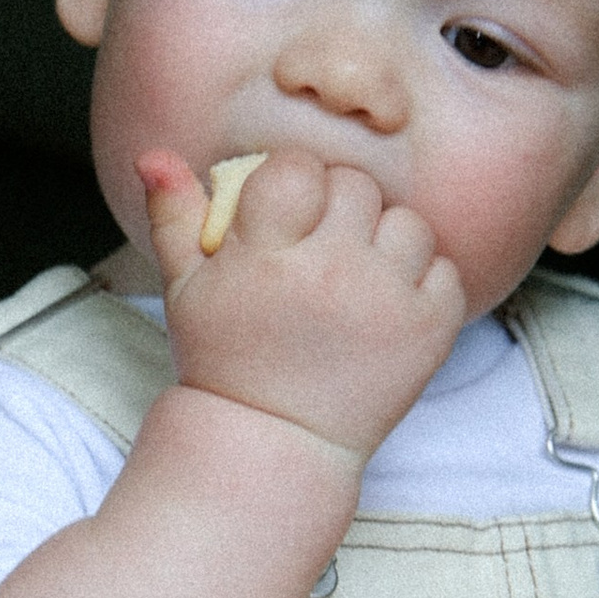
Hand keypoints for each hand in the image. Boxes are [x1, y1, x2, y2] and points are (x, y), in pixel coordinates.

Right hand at [139, 144, 465, 465]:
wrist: (275, 441)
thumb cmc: (227, 359)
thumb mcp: (185, 289)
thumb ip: (173, 216)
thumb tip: (153, 156)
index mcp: (267, 255)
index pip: (298, 167)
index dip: (293, 182)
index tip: (286, 213)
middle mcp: (332, 271)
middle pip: (356, 186)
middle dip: (337, 208)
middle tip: (320, 248)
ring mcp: (387, 301)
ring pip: (407, 222)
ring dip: (385, 241)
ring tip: (358, 274)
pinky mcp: (429, 331)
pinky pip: (445, 269)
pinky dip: (423, 281)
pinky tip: (389, 303)